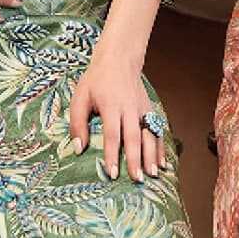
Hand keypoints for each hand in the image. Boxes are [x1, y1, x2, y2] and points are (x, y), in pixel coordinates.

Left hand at [69, 44, 167, 180]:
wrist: (119, 59)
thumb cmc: (96, 80)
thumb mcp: (80, 97)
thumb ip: (77, 123)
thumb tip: (78, 148)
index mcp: (111, 105)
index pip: (112, 134)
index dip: (113, 154)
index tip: (112, 173)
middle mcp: (129, 108)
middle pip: (134, 137)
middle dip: (136, 160)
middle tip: (137, 179)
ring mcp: (142, 109)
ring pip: (149, 135)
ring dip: (151, 156)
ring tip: (152, 175)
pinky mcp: (149, 109)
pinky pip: (157, 130)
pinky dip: (160, 147)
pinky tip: (161, 163)